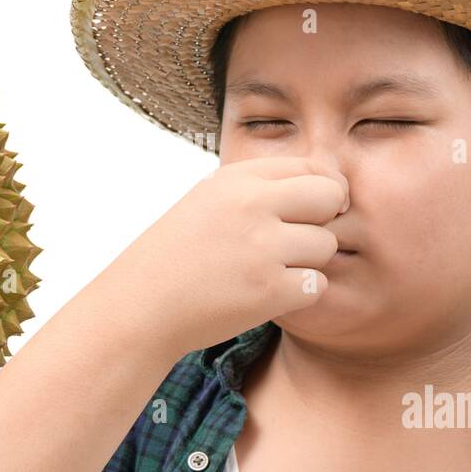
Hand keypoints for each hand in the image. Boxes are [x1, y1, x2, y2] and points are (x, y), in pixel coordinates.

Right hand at [100, 155, 349, 355]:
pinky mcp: (268, 290)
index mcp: (237, 178)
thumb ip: (260, 188)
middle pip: (330, 198)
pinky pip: (318, 285)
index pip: (312, 166)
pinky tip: (268, 294)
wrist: (140, 304)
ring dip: (307, 262)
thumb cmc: (176, 254)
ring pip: (327, 245)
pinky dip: (299, 294)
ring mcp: (262, 248)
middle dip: (324, 221)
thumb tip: (325, 182)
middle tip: (297, 242)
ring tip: (270, 271)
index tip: (312, 212)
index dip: (323, 190)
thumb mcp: (209, 199)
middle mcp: (252, 205)